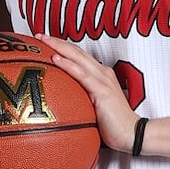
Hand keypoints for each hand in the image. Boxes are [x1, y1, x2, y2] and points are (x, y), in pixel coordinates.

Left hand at [40, 36, 137, 151]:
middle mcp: (102, 72)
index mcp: (100, 74)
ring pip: (77, 57)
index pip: (78, 55)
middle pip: (75, 50)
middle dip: (56, 40)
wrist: (131, 133)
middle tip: (38, 35)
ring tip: (42, 40)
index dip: (62, 46)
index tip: (44, 42)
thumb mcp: (93, 106)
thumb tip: (61, 100)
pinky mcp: (102, 91)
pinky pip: (81, 74)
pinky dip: (68, 65)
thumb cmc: (114, 124)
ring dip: (58, 46)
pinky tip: (55, 58)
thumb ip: (81, 98)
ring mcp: (103, 80)